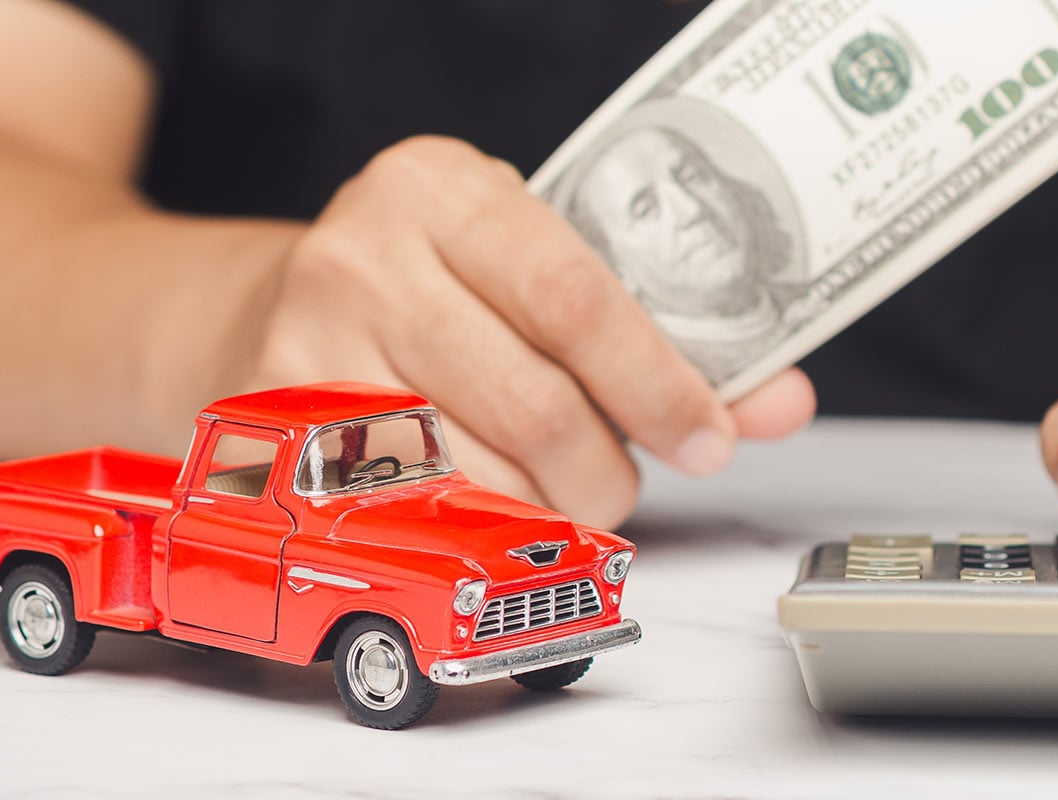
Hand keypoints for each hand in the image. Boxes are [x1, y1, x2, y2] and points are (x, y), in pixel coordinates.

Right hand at [246, 136, 815, 526]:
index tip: (708, 437)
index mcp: (443, 189)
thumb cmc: (442, 287)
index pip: (574, 299)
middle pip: (533, 403)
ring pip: (477, 475)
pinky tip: (490, 496)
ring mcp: (308, 343)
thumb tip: (776, 403)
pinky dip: (477, 524)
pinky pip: (416, 513)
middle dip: (607, 466)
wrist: (283, 306)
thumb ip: (662, 329)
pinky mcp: (281, 433)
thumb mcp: (541, 265)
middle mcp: (364, 254)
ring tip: (554, 482)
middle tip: (627, 478)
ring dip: (544, 505)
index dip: (656, 383)